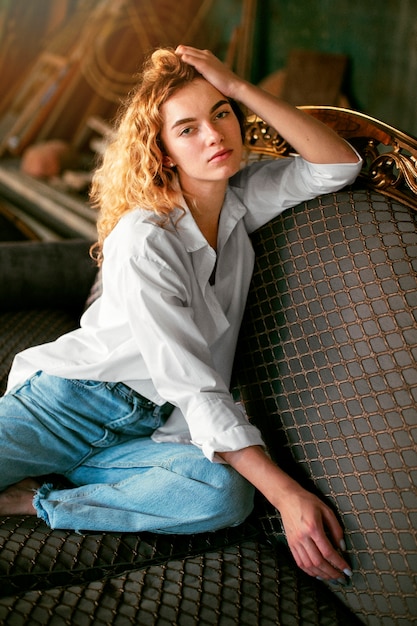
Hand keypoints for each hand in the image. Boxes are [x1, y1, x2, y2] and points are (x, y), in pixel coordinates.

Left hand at [175, 45, 245, 99]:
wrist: (234, 86)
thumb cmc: (224, 85)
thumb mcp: (211, 77)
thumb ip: (203, 75)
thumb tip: (195, 80)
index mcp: (208, 57)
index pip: (191, 52)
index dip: (182, 54)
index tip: (173, 58)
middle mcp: (206, 55)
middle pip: (188, 50)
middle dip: (178, 52)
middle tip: (167, 56)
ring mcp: (206, 59)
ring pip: (188, 52)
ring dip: (179, 53)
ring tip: (169, 56)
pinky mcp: (205, 65)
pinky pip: (192, 59)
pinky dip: (184, 58)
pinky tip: (178, 58)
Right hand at [219, 446, 351, 580]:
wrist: (287, 498)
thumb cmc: (308, 502)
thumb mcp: (326, 510)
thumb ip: (336, 529)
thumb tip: (342, 547)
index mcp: (313, 528)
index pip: (328, 552)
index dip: (339, 564)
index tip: (348, 570)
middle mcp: (303, 537)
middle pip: (319, 562)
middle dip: (332, 573)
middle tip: (342, 578)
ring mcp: (295, 542)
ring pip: (309, 566)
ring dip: (322, 575)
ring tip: (332, 578)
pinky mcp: (290, 544)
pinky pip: (300, 563)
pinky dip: (310, 572)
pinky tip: (318, 574)